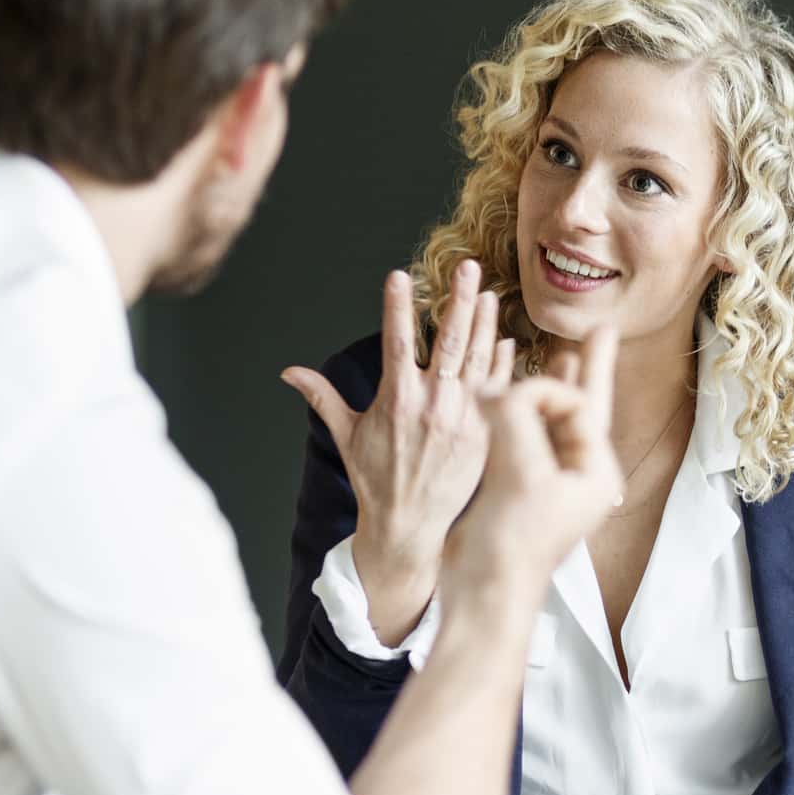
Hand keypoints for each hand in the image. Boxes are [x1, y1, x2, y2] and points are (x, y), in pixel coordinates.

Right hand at [280, 260, 513, 640]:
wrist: (410, 528)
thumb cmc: (376, 479)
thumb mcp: (346, 436)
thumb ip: (322, 397)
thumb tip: (289, 372)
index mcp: (397, 400)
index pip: (396, 340)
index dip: (396, 305)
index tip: (397, 274)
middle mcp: (433, 405)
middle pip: (449, 341)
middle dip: (458, 300)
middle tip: (467, 266)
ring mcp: (464, 418)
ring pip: (478, 360)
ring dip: (484, 324)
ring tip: (488, 293)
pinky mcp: (485, 434)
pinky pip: (498, 390)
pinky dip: (502, 364)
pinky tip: (504, 340)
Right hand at [441, 327, 622, 610]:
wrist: (484, 593)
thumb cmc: (512, 545)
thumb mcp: (520, 470)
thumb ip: (514, 417)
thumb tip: (500, 390)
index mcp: (595, 473)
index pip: (578, 406)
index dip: (546, 389)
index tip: (509, 396)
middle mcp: (578, 474)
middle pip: (584, 407)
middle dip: (589, 368)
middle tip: (602, 331)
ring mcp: (550, 481)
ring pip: (554, 420)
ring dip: (552, 385)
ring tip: (563, 351)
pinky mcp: (520, 487)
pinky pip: (528, 436)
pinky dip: (523, 410)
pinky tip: (517, 393)